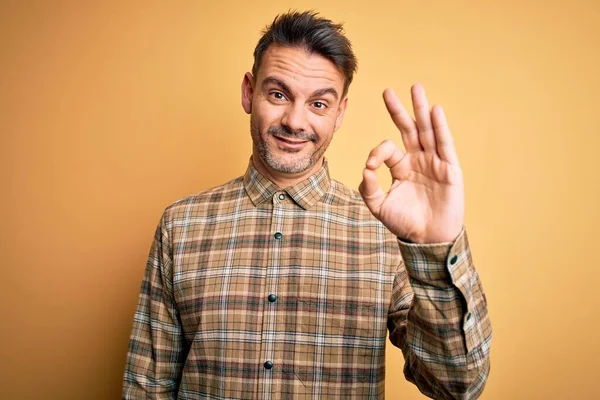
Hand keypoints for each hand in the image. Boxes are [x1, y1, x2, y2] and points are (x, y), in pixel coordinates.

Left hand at [359, 84, 463, 243]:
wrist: (428, 239)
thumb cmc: (405, 223)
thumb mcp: (379, 206)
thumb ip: (369, 188)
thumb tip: (365, 168)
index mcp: (401, 167)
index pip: (388, 149)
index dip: (378, 152)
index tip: (372, 165)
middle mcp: (418, 160)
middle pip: (409, 129)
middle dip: (399, 110)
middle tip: (388, 91)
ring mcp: (434, 162)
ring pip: (427, 131)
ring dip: (421, 109)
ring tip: (415, 88)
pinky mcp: (450, 169)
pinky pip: (445, 144)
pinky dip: (440, 127)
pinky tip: (435, 110)